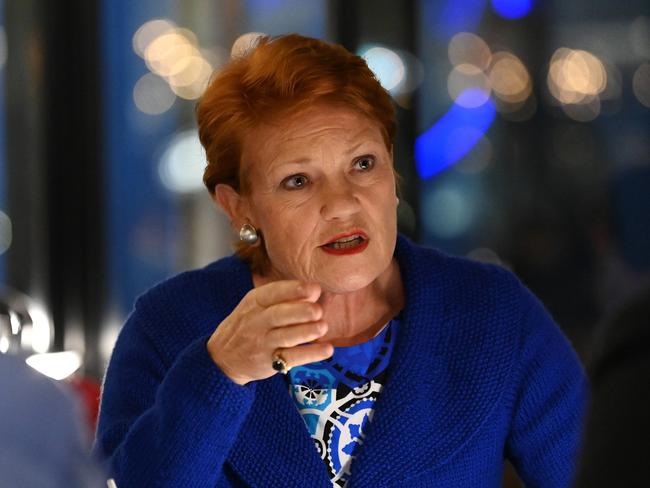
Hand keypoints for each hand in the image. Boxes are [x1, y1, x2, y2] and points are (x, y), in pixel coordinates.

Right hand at [207, 280, 332, 384]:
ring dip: (307, 332)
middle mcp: (257, 321)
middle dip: (301, 311)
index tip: (314, 289)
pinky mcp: (269, 363)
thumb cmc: (247, 325)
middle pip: (279, 315)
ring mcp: (262, 343)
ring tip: (323, 327)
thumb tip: (315, 292)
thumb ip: (281, 298)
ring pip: (286, 337)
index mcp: (255, 301)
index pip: (274, 292)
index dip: (295, 290)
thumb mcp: (255, 305)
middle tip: (318, 310)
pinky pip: (292, 358)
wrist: (222, 358)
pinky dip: (311, 354)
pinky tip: (326, 349)